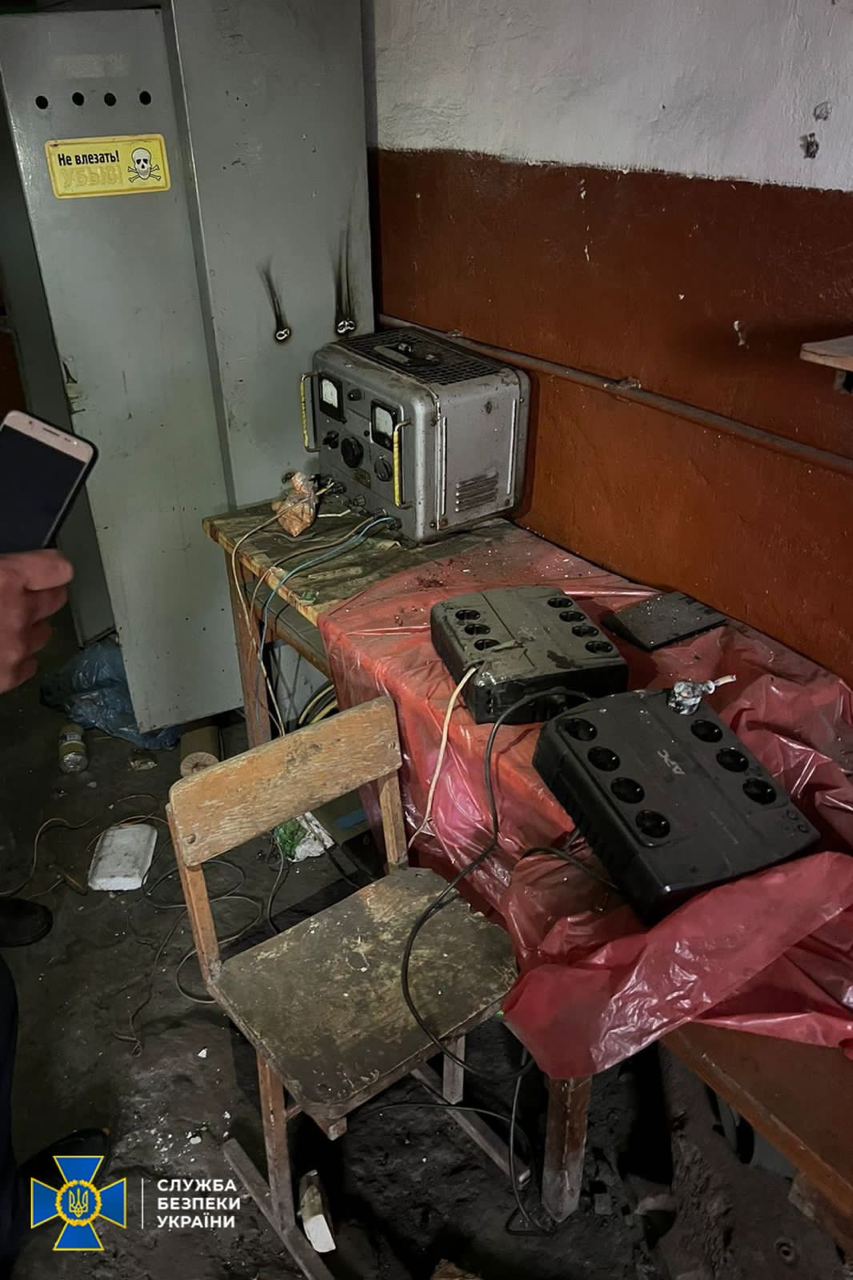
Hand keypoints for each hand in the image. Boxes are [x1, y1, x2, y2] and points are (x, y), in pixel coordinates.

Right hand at [0, 550, 72, 692]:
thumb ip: (0, 571)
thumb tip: (6, 571)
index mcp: (3, 580)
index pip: (57, 568)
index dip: (51, 566)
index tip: (48, 566)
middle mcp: (17, 613)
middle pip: (57, 599)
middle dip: (44, 596)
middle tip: (22, 596)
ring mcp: (16, 649)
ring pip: (44, 633)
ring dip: (31, 628)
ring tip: (5, 626)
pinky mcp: (9, 677)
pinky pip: (30, 664)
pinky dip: (19, 659)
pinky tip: (1, 652)